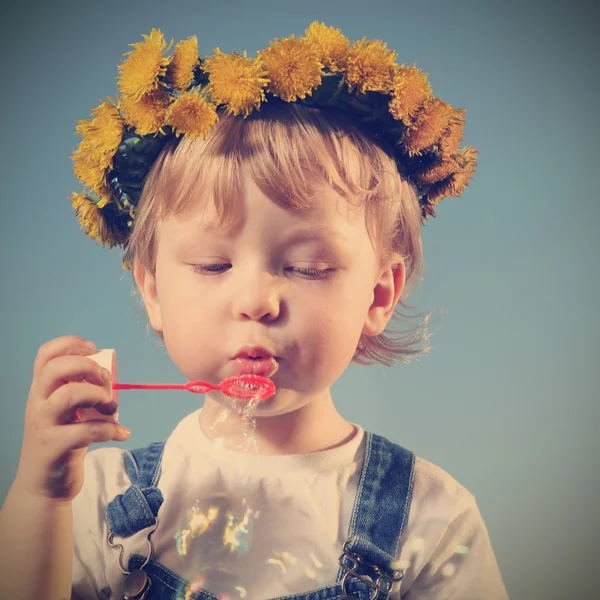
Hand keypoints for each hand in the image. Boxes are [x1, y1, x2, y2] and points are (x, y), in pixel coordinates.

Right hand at [13, 335, 129, 500]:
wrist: (43, 488)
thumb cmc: (62, 443)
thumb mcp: (65, 413)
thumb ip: (80, 392)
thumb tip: (108, 376)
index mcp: (41, 391)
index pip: (45, 356)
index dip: (69, 344)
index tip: (93, 348)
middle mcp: (38, 404)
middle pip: (55, 369)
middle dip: (87, 367)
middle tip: (105, 380)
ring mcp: (44, 425)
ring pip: (68, 395)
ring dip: (98, 395)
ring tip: (112, 406)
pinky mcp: (54, 447)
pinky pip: (86, 430)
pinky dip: (111, 429)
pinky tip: (122, 432)